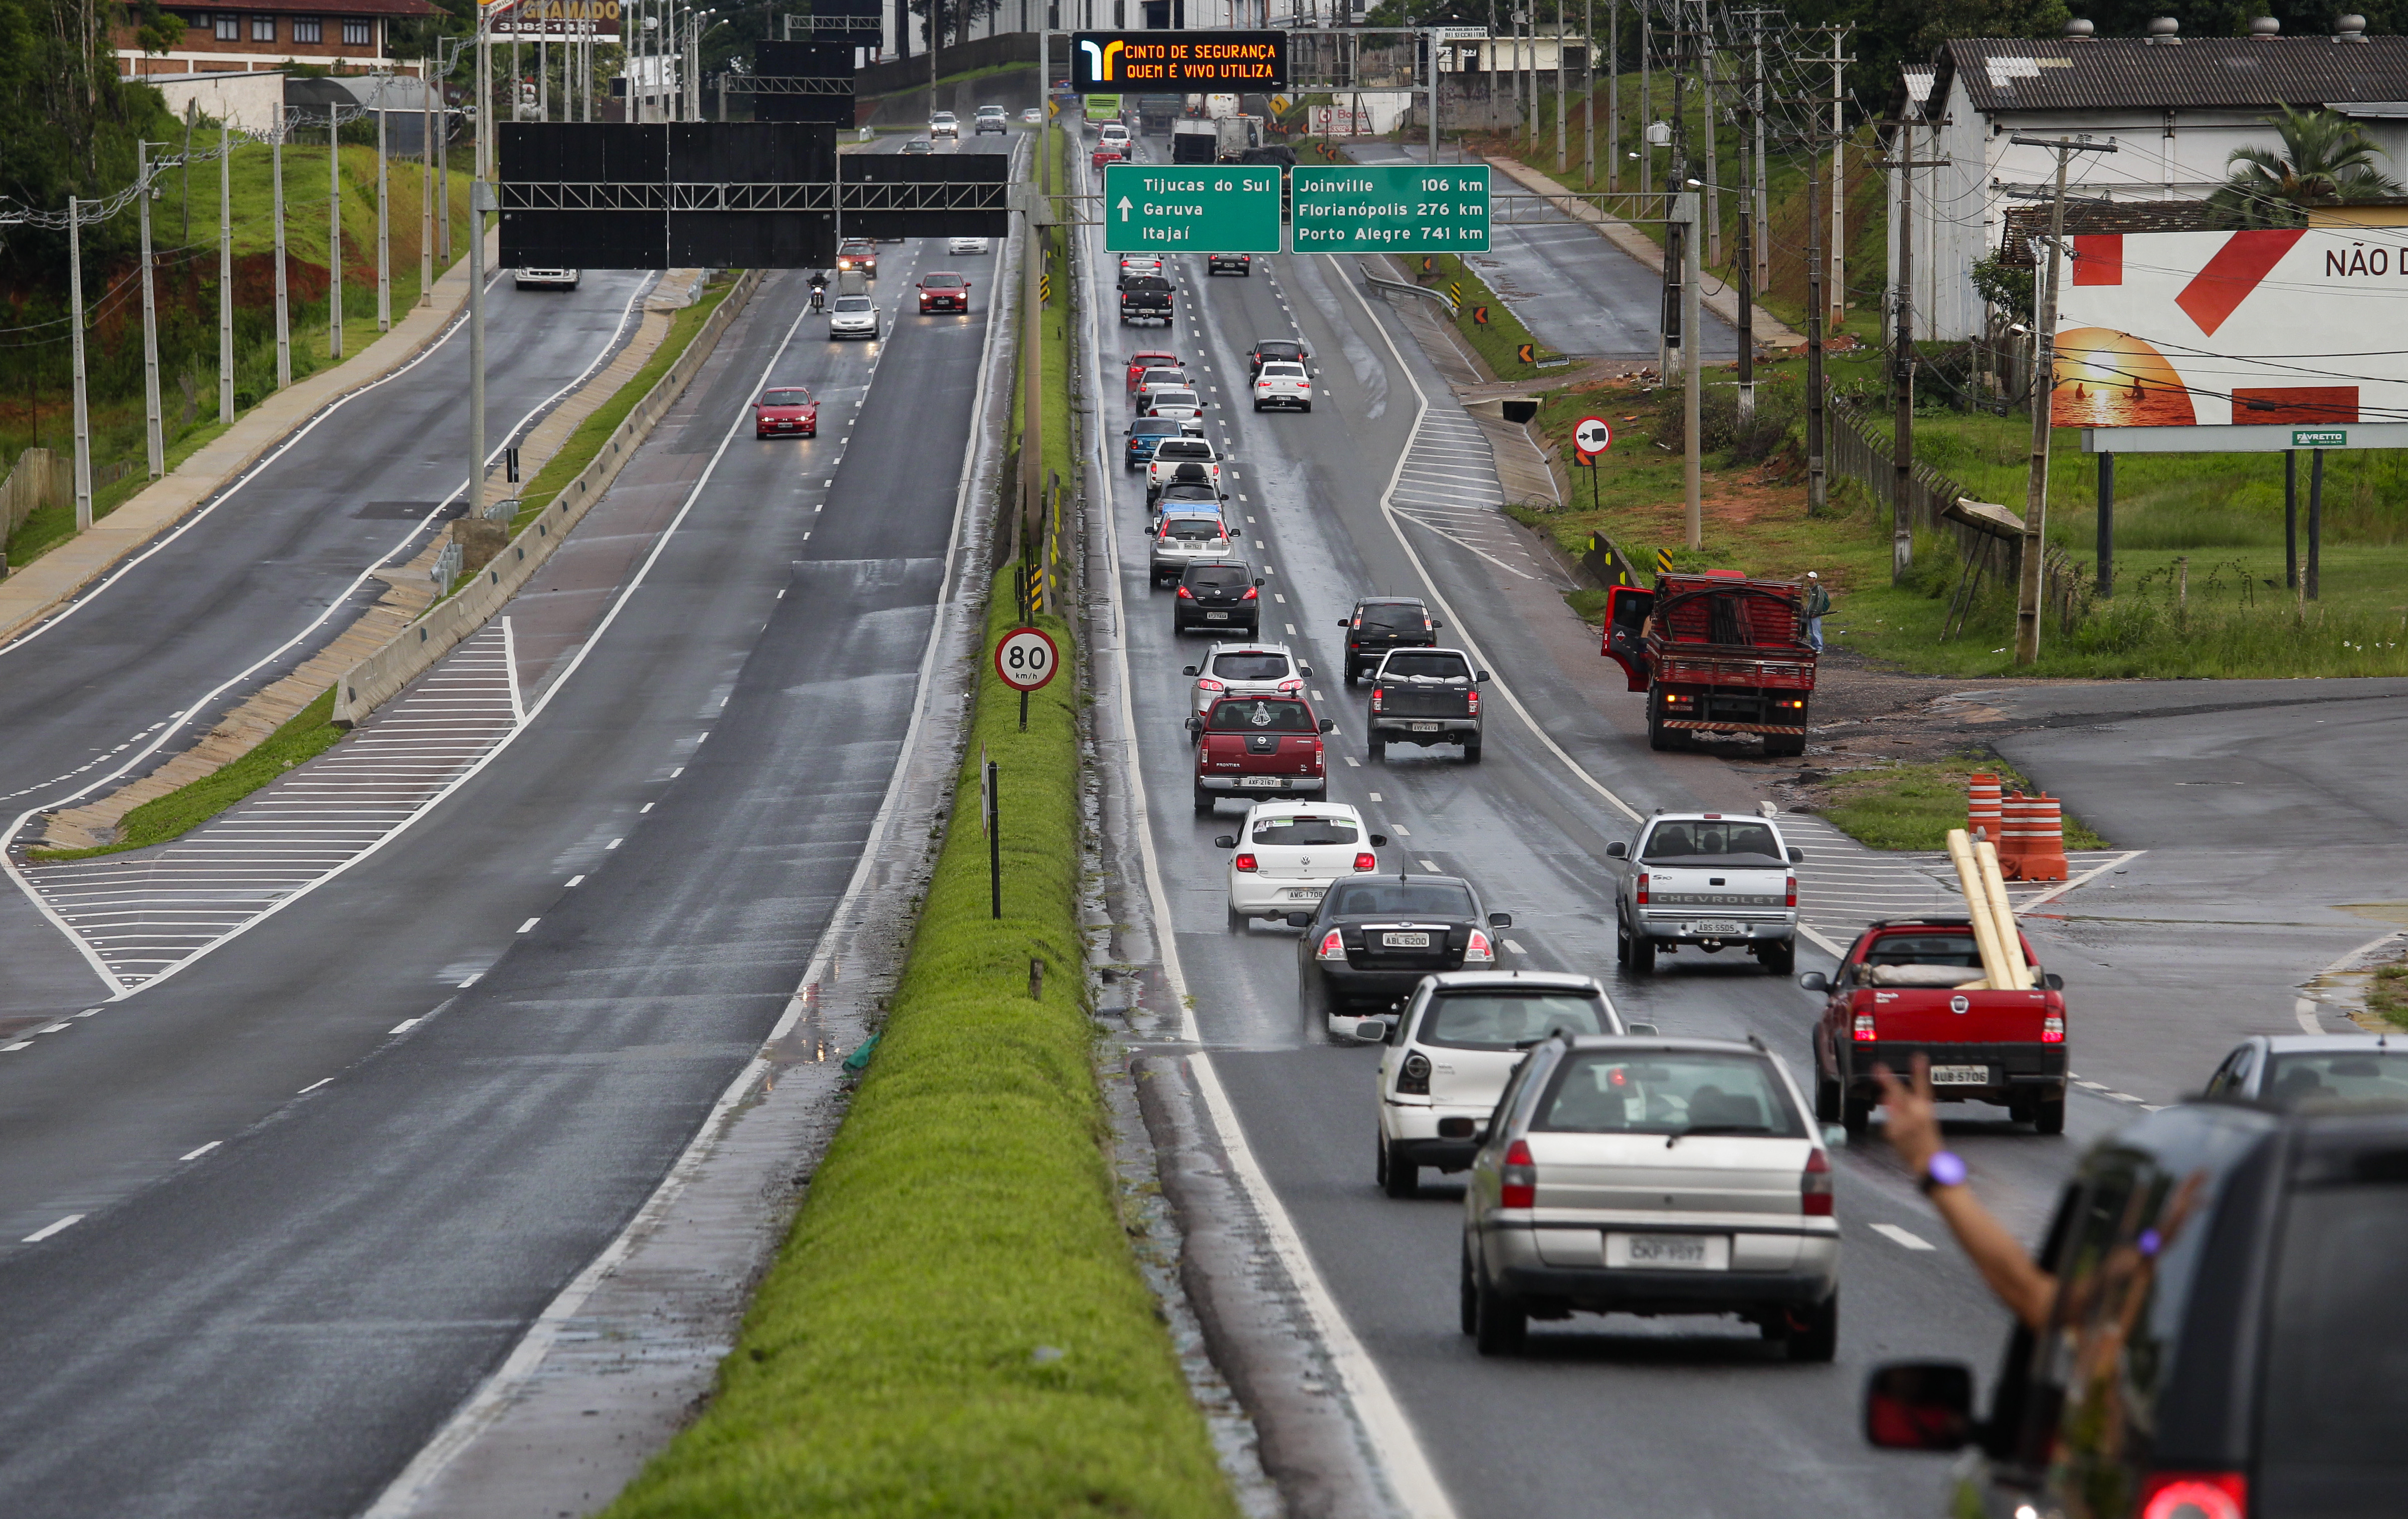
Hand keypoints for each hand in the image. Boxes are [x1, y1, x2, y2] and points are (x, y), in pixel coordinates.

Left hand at [1873, 1056, 1942, 1176]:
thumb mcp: (1924, 1119)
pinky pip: (1888, 1123)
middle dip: (1886, 1080)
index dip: (1920, 1071)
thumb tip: (1889, 1097)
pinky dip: (1892, 1126)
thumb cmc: (1929, 1140)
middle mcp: (1915, 1114)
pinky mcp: (1893, 1132)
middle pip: (1897, 1093)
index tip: (1918, 1056)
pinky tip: (1902, 1135)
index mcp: (1926, 1109)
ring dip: (1892, 1110)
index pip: (1923, 1086)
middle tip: (1877, 1067)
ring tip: (1906, 1124)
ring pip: (1890, 1108)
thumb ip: (1908, 1106)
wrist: (1928, 1162)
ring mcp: (1902, 1123)